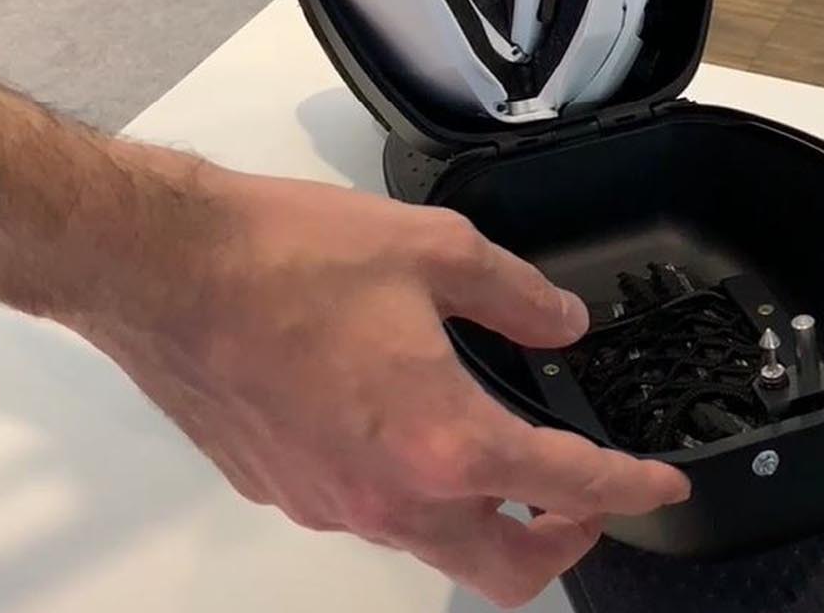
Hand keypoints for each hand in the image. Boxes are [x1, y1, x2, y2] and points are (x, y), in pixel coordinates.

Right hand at [65, 150, 690, 607]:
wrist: (163, 270)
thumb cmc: (286, 258)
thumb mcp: (434, 251)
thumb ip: (516, 296)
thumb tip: (560, 324)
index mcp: (444, 440)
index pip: (567, 486)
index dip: (630, 487)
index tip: (660, 482)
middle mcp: (390, 496)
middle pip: (504, 572)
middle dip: (561, 545)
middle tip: (580, 498)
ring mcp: (330, 504)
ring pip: (431, 545)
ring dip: (478, 516)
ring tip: (489, 448)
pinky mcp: (281, 490)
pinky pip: (365, 513)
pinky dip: (406, 489)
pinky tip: (396, 421)